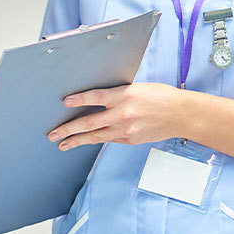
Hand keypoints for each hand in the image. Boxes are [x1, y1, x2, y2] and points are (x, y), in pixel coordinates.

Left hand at [47, 82, 186, 149]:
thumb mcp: (137, 88)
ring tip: (63, 144)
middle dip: (68, 129)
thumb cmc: (160, 96)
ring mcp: (126, 129)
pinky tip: (86, 141)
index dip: (79, 99)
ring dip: (77, 141)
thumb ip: (117, 94)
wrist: (181, 114)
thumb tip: (96, 99)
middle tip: (53, 134)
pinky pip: (109, 139)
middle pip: (89, 122)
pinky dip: (97, 139)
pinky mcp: (130, 139)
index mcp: (124, 96)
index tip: (64, 101)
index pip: (96, 97)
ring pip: (96, 136)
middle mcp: (123, 114)